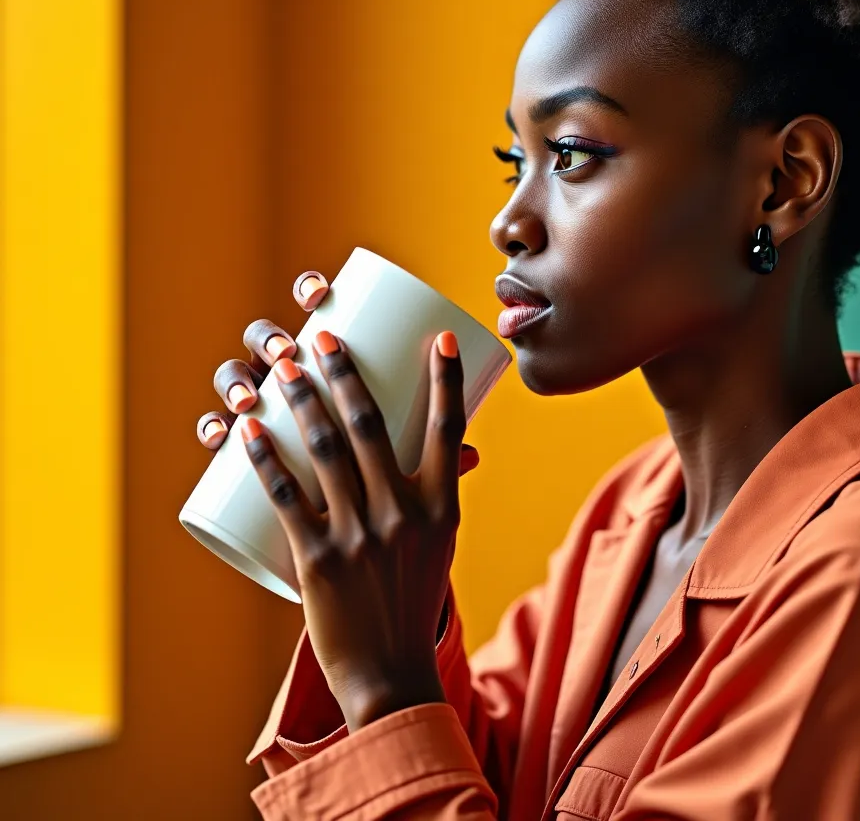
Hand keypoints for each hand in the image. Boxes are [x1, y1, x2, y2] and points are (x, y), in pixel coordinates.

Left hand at [195, 270, 478, 729]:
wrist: (390, 670)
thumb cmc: (415, 596)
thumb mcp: (440, 541)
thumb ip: (440, 489)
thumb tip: (464, 448)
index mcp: (442, 506)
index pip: (449, 429)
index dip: (447, 379)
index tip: (443, 337)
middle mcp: (404, 514)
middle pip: (370, 426)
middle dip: (344, 372)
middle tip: (323, 335)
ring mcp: (360, 535)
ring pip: (325, 451)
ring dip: (302, 399)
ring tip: (284, 365)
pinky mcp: (318, 559)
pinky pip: (287, 497)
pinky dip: (265, 459)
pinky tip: (248, 430)